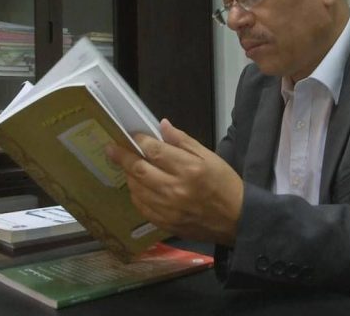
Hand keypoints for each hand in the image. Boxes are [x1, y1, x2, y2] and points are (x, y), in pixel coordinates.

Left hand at [106, 119, 242, 245]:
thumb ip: (183, 141)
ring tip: (126, 166)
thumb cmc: (225, 184)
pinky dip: (136, 194)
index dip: (140, 141)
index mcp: (189, 169)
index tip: (132, 135)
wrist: (237, 220)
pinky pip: (141, 207)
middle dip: (122, 157)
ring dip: (129, 176)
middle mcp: (175, 189)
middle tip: (111, 149)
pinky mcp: (166, 224)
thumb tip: (162, 126)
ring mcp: (168, 209)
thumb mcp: (210, 157)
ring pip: (137, 189)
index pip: (155, 151)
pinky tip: (138, 187)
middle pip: (139, 170)